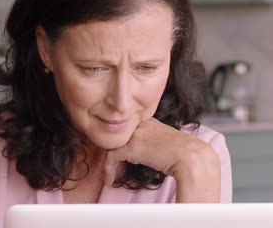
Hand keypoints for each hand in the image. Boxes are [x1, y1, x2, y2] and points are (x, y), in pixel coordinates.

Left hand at [104, 118, 220, 201]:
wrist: (193, 159)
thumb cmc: (187, 156)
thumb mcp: (169, 144)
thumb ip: (156, 144)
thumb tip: (151, 156)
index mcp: (151, 122)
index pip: (129, 129)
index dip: (123, 142)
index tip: (122, 157)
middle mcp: (141, 124)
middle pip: (118, 136)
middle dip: (113, 150)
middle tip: (111, 165)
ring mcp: (136, 134)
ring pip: (112, 145)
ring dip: (109, 162)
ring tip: (108, 174)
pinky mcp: (132, 147)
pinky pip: (111, 156)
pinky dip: (108, 169)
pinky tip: (109, 179)